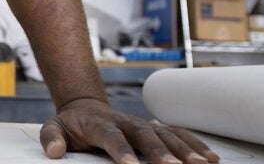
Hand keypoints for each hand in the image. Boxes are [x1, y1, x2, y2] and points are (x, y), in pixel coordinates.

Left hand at [40, 98, 219, 163]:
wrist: (85, 105)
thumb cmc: (72, 123)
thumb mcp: (54, 127)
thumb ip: (51, 138)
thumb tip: (54, 151)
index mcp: (101, 124)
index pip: (111, 137)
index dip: (120, 150)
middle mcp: (126, 123)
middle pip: (145, 136)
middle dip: (161, 152)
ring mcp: (143, 125)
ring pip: (167, 135)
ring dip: (185, 150)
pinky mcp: (156, 129)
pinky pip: (179, 135)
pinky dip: (196, 144)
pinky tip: (212, 158)